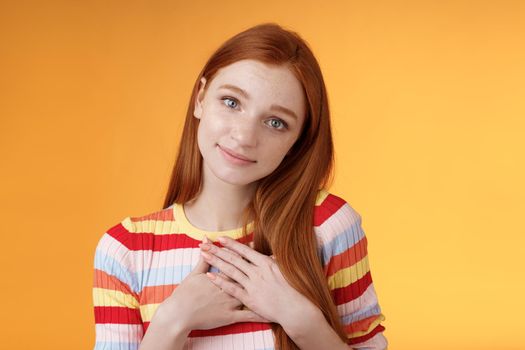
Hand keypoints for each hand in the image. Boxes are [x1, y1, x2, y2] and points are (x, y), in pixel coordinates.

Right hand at [153, 236, 270, 333]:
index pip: (240, 263)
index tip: (263, 250)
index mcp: (222, 276)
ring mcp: (231, 302)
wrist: (179, 314)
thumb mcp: (195, 273)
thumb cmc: (185, 293)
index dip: (252, 257)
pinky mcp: (230, 316)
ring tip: (280, 286)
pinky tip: (272, 314)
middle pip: (250, 277)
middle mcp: (229, 287)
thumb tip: (205, 240)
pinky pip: (249, 315)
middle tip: (277, 264)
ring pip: (253, 295)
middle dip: (264, 271)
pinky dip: (261, 314)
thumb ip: (203, 257)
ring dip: (266, 291)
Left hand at [199, 236, 316, 327]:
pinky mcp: (249, 299)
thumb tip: (269, 254)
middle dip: (218, 250)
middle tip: (204, 244)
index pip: (245, 251)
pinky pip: (232, 288)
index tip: (219, 238)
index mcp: (266, 263)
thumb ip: (274, 261)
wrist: (294, 309)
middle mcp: (257, 272)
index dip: (231, 244)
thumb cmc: (293, 289)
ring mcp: (252, 285)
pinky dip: (220, 281)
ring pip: (230, 271)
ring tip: (204, 255)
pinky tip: (211, 275)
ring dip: (216, 262)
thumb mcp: (284, 270)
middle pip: (234, 259)